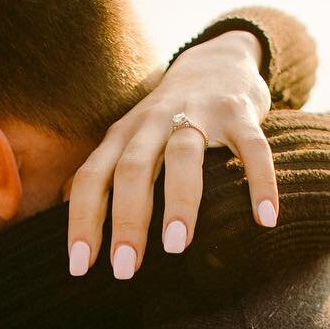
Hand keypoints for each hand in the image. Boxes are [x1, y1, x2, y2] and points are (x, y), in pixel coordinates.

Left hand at [64, 30, 280, 279]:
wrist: (217, 59)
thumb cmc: (167, 117)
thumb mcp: (128, 138)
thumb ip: (103, 171)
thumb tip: (64, 214)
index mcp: (122, 135)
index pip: (93, 178)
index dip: (83, 221)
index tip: (81, 266)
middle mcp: (153, 121)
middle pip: (133, 170)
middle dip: (127, 221)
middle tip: (126, 269)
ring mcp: (198, 113)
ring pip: (184, 156)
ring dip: (179, 202)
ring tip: (177, 246)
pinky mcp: (239, 112)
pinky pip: (252, 148)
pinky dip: (260, 182)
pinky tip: (266, 220)